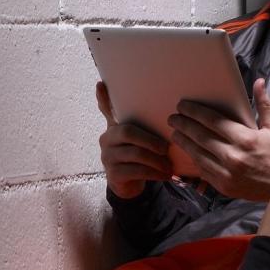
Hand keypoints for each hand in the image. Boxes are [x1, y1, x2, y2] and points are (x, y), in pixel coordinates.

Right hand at [96, 81, 172, 198]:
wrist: (127, 185)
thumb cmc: (135, 157)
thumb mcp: (135, 141)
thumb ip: (137, 125)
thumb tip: (137, 102)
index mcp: (112, 129)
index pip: (107, 111)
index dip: (103, 99)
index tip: (100, 84)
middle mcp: (106, 140)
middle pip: (128, 132)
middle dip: (151, 140)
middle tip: (167, 148)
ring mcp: (107, 157)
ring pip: (135, 154)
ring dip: (156, 161)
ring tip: (169, 166)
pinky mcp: (113, 174)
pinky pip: (136, 171)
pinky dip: (153, 173)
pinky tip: (164, 176)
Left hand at [168, 78, 269, 200]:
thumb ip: (264, 104)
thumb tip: (258, 82)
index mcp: (245, 138)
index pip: (212, 121)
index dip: (194, 112)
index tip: (183, 106)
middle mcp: (233, 156)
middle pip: (200, 137)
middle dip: (183, 125)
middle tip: (173, 118)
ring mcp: (227, 174)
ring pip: (197, 155)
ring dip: (184, 143)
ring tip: (175, 134)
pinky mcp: (224, 187)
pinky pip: (203, 171)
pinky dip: (194, 160)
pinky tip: (188, 152)